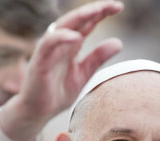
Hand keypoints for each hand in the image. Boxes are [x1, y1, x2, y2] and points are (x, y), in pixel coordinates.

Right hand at [0, 1, 122, 140]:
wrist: (39, 111)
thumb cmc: (59, 92)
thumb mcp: (84, 73)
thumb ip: (98, 57)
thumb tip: (119, 42)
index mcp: (71, 45)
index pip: (87, 23)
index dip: (101, 13)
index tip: (119, 7)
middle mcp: (60, 43)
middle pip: (77, 20)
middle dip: (95, 10)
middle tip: (114, 5)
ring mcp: (49, 50)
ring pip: (62, 26)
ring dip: (79, 17)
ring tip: (97, 11)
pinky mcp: (39, 61)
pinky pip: (48, 44)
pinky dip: (61, 38)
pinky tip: (76, 36)